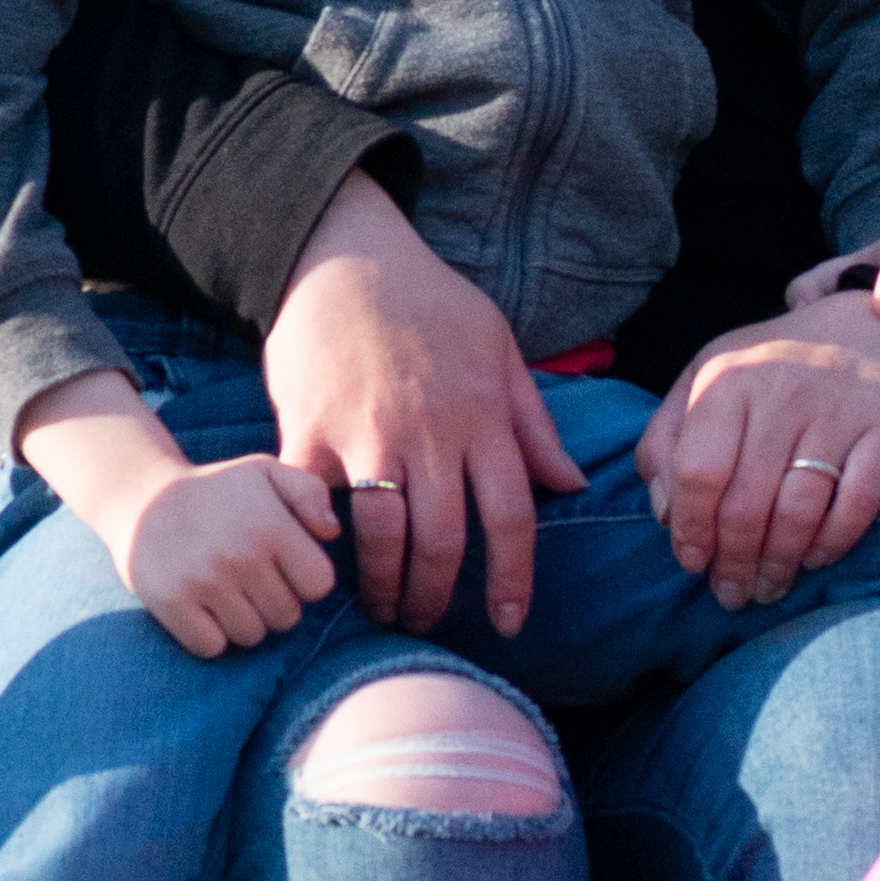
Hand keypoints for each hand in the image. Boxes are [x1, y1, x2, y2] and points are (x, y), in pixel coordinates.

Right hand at [21, 378, 341, 651]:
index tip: (282, 565)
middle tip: (248, 578)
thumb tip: (331, 534)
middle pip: (287, 618)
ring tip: (225, 591)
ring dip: (243, 621)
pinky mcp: (171, 602)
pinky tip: (201, 607)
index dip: (305, 580)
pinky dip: (210, 635)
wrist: (140, 496)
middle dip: (274, 602)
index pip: (319, 586)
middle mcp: (241, 556)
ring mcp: (205, 582)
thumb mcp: (265, 471)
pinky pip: (212, 647)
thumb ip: (310, 492)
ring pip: (252, 636)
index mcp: (272, 527)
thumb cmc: (215, 489)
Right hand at [261, 173, 581, 638]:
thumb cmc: (430, 303)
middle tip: (427, 624)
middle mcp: (431, 433)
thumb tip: (570, 484)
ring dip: (383, 585)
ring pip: (383, 534)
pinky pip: (315, 502)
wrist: (346, 256)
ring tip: (381, 608)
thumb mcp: (499, 349)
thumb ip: (533, 423)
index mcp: (483, 418)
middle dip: (437, 596)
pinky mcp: (309, 429)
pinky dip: (321, 538)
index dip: (512, 578)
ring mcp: (367, 433)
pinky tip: (325, 561)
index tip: (507, 622)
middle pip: (444, 539)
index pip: (511, 517)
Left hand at [639, 285, 879, 609]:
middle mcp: (782, 390)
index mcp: (728, 378)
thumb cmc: (777, 366)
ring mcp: (839, 409)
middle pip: (746, 502)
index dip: (691, 528)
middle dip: (734, 562)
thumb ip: (668, 437)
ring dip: (779, 564)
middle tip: (732, 594)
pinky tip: (815, 559)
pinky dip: (833, 542)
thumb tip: (663, 512)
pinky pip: (858, 502)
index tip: (692, 564)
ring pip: (798, 510)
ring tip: (768, 589)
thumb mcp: (709, 379)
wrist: (873, 325)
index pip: (697, 472)